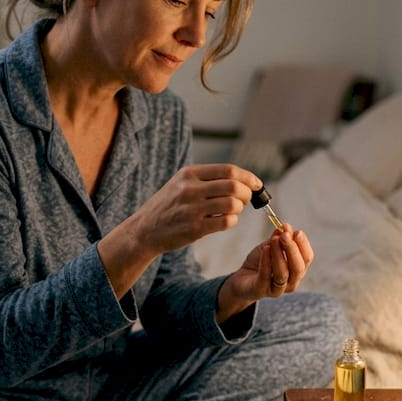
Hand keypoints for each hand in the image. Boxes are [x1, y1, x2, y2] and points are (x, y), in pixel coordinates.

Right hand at [125, 163, 261, 256]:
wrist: (144, 230)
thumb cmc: (169, 206)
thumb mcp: (181, 183)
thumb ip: (207, 179)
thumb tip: (242, 180)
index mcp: (189, 173)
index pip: (229, 170)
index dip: (248, 177)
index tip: (257, 184)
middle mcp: (190, 189)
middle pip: (233, 186)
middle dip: (247, 193)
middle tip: (247, 199)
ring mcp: (192, 209)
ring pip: (232, 204)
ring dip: (239, 208)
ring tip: (234, 210)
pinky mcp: (194, 228)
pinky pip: (225, 222)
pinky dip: (232, 221)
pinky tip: (226, 221)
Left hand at [220, 223, 315, 309]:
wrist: (241, 279)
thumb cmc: (259, 263)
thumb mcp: (270, 247)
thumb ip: (279, 238)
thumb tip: (286, 227)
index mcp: (297, 270)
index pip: (307, 259)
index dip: (303, 245)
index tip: (297, 232)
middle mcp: (291, 282)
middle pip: (298, 268)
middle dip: (293, 249)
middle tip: (285, 235)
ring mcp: (277, 289)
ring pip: (283, 273)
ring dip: (279, 254)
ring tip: (274, 239)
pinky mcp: (261, 290)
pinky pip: (266, 276)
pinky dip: (266, 261)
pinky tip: (265, 249)